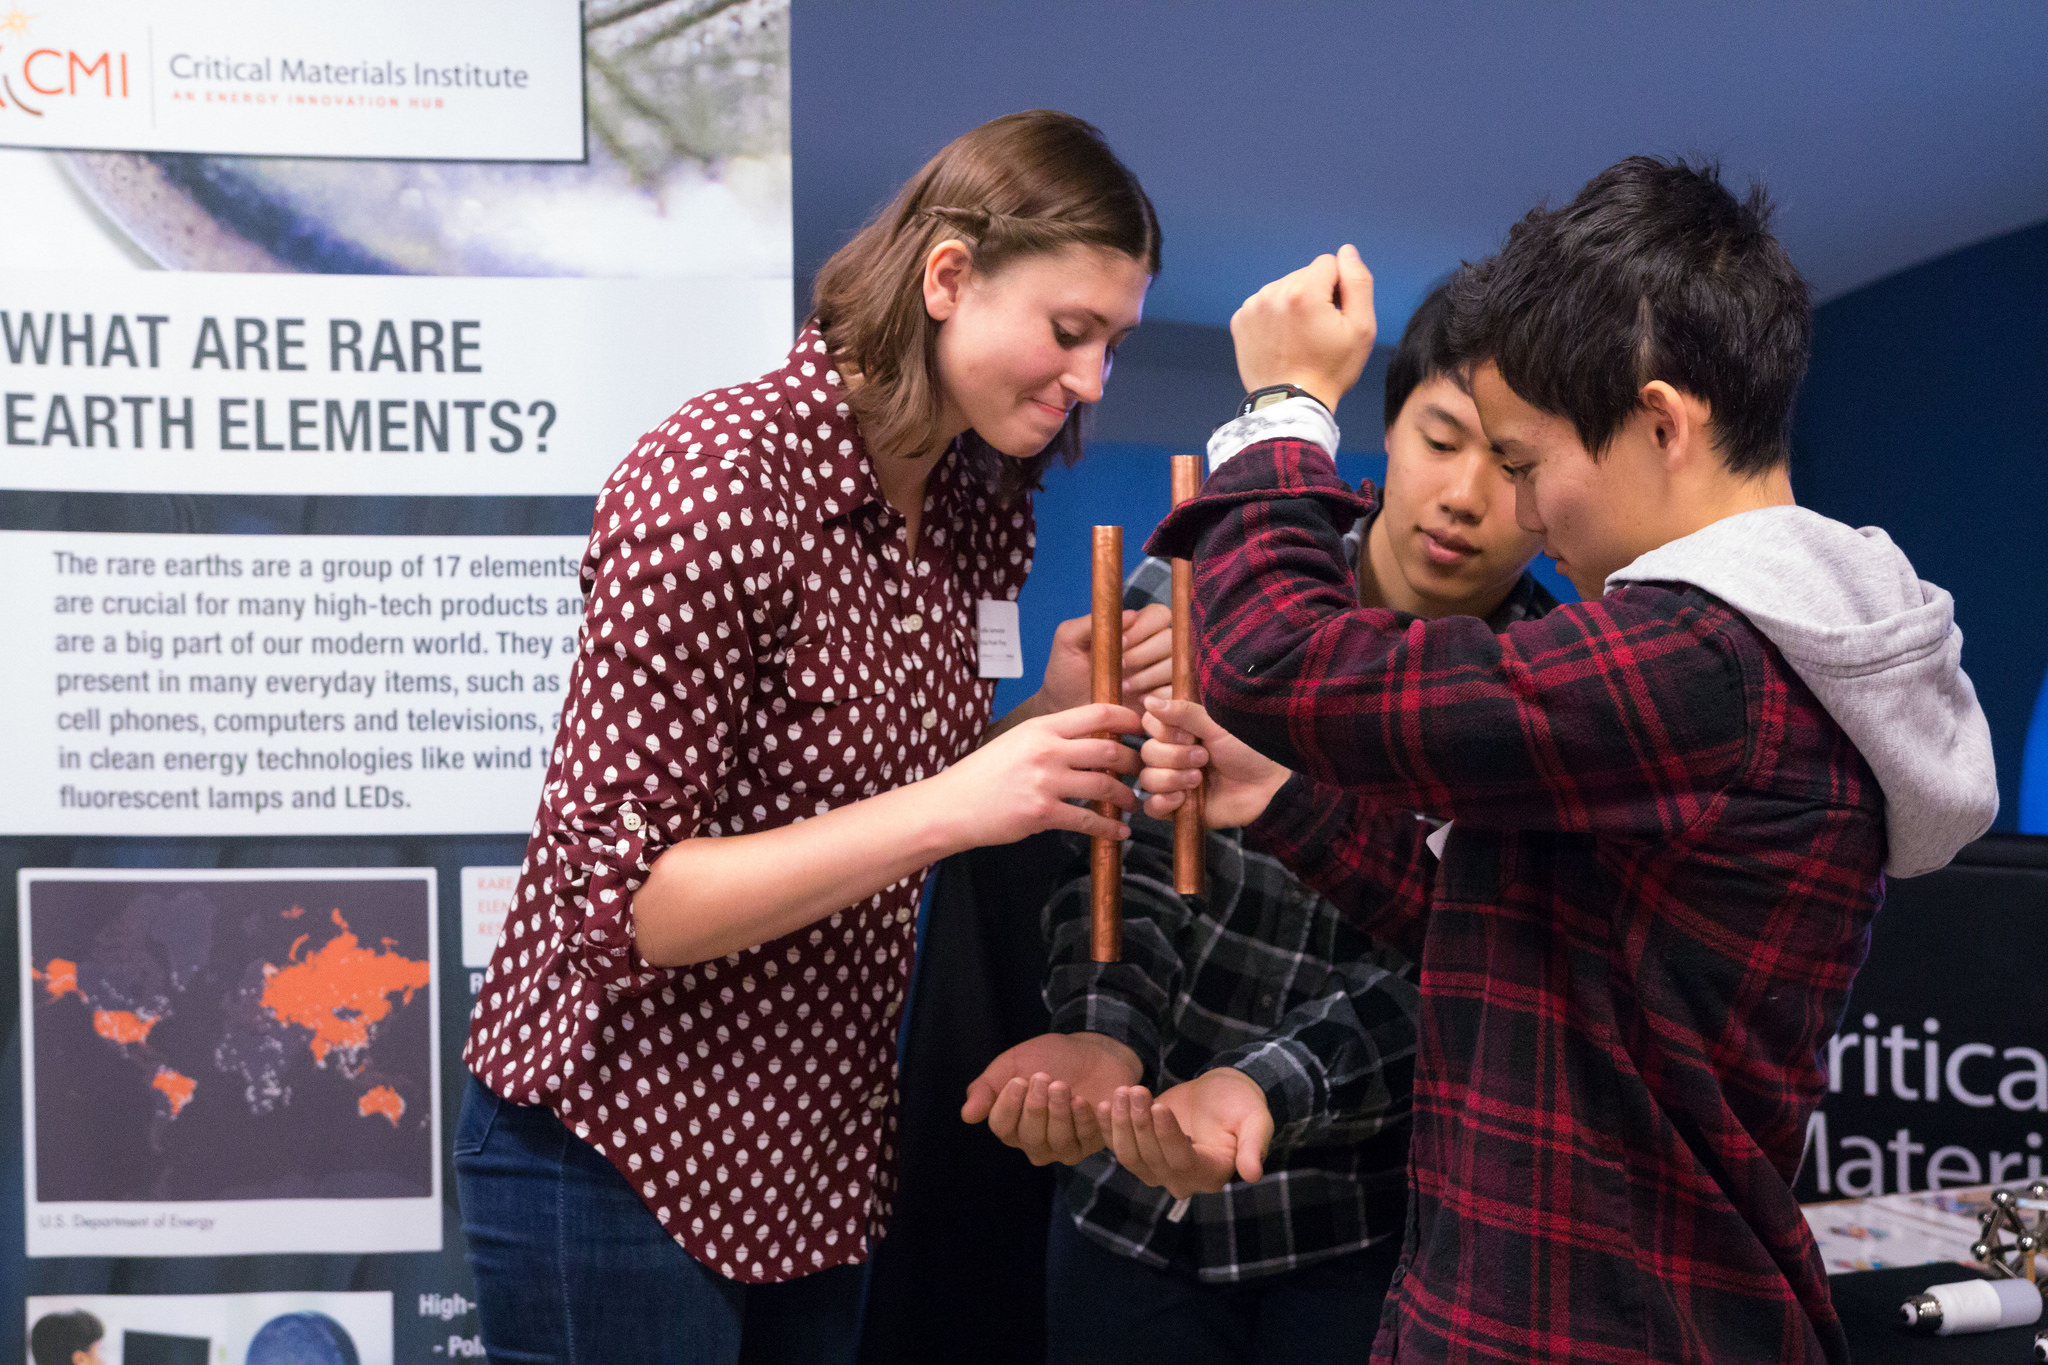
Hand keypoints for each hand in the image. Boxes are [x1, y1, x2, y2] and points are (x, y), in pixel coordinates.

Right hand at [932, 701, 1140, 847]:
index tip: (1143, 728)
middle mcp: (1046, 750)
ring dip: (1126, 797)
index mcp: (1041, 727)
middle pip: (1109, 750)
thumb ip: (1052, 737)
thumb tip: (1092, 739)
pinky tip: (1119, 832)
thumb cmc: (984, 774)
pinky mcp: (1043, 813)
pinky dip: (1109, 828)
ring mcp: (1045, 782)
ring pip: (1104, 786)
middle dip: (1135, 762)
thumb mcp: (1017, 741)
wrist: (953, 805)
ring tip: (1133, 802)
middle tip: (1146, 770)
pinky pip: (1088, 820)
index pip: (1097, 713)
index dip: (1127, 719)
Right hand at [962, 1031, 1142, 1165]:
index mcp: (1011, 1123)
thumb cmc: (1047, 1058)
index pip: (1001, 1126)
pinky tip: (1083, 1098)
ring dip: (1058, 1111)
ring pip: (1056, 1142)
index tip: (1018, 1080)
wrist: (1090, 1051)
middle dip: (1034, 1107)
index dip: (1008, 1105)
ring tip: (1062, 1084)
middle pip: (1028, 1137)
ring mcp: (1063, 1146)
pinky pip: (1083, 1140)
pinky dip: (1082, 1119)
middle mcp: (1035, 1142)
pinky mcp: (1091, 1143)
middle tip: (1042, 1077)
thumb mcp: (1012, 1065)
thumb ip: (987, 1088)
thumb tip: (967, 1115)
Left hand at [1034, 603, 1175, 713]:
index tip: (1120, 643)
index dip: (1144, 627)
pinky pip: (1175, 693)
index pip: (1159, 615)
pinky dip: (1158, 696)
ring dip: (1150, 675)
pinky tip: (1138, 701)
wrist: (1064, 710)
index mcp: (1134, 628)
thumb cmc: (1065, 672)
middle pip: (1171, 639)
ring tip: (1123, 687)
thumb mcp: (1068, 640)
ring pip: (1174, 665)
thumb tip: (1130, 615)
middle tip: (1121, 667)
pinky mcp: (1162, 699)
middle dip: (1146, 652)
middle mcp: (1152, 648)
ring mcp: (1160, 674)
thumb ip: (1092, 622)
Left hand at [1099, 1069, 1273, 1198]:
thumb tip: (1253, 1174)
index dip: (1167, 1136)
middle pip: (1152, 1160)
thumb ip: (1253, 1146)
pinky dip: (1108, 1127)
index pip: (1183, 1161)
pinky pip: (1118, 1147)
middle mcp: (1183, 1180)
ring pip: (1131, 1157)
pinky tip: (1103, 1103)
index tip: (1158, 1105)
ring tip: (1123, 1092)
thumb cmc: (1242, 1104)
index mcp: (1212, 1174)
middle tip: (1136, 1090)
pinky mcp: (1141, 1154)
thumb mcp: (1256, 1120)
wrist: (1222, 1093)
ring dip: (1122, 1124)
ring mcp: (1158, 1170)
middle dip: (1140, 1123)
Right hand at [1138, 696, 1289, 827]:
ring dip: (1173, 778)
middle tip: (1203, 758)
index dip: (1164, 731)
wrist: (1266, 786)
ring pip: (1147, 779)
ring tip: (1200, 779)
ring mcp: (1172, 781)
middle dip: (1175, 757)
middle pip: (1146, 752)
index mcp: (1180, 731)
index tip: (1190, 735)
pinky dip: (1163, 802)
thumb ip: (1182, 712)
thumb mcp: (1216, 726)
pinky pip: (1150, 807)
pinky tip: (1184, 798)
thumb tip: (1148, 700)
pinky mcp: (1176, 807)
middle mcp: (1172, 754)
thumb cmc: (1247, 750)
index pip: (1148, 724)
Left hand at [1231, 243, 1376, 413]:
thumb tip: (1347, 251)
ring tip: (1299, 338)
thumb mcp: (1361, 327)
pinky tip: (1282, 341)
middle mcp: (1272, 292)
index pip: (1329, 264)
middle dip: (1315, 295)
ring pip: (1285, 287)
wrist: (1291, 404)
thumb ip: (1358, 281)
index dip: (1338, 290)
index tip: (1335, 317)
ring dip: (1294, 304)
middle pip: (1305, 275)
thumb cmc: (1330, 370)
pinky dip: (1275, 317)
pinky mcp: (1240, 320)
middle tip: (1317, 331)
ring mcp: (1252, 306)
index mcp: (1302, 291)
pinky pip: (1266, 304)